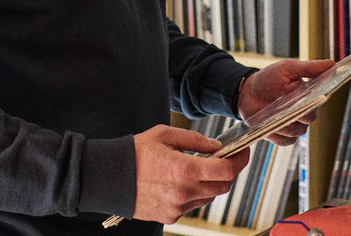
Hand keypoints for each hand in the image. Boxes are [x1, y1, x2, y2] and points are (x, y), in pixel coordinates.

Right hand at [131, 124, 249, 223]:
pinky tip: (182, 181)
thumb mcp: (163, 134)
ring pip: (208, 197)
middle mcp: (182, 192)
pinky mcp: (170, 216)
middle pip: (222, 186)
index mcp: (182, 169)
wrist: (108, 178)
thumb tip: (215, 146)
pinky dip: (194, 193)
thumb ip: (193, 139)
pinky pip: (192, 205)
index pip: (225, 171)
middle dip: (228, 172)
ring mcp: (177, 207)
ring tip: (199, 168)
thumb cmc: (133, 154)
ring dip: (210, 183)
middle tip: (226, 159)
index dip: (240, 161)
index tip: (243, 152)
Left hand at [237, 59, 335, 145]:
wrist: (247, 93)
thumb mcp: (288, 68)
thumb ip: (309, 68)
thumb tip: (332, 64)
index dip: (315, 99)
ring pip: (298, 131)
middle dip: (298, 111)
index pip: (319, 100)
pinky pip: (286, 141)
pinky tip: (268, 124)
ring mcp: (294, 127)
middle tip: (284, 102)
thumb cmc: (269, 78)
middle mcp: (305, 113)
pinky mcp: (283, 137)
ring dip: (285, 122)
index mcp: (309, 96)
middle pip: (309, 118)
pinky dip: (277, 134)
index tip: (305, 95)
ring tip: (272, 112)